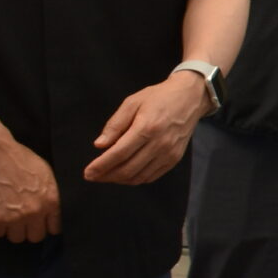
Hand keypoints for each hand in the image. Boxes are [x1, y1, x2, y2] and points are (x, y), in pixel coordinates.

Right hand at [0, 130, 60, 242]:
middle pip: (36, 237)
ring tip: (10, 217)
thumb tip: (54, 211)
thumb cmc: (21, 160)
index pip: (55, 228)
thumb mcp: (46, 174)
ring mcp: (14, 217)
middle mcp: (34, 212)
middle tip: (25, 220)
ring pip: (17, 239)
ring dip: (14, 230)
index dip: (48, 226)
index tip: (42, 223)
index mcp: (51, 201)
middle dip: (31, 229)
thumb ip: (51, 195)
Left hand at [85, 70, 208, 185]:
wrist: (190, 98)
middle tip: (93, 176)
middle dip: (106, 176)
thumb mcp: (132, 102)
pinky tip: (125, 174)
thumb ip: (115, 124)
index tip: (88, 172)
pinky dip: (135, 179)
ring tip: (107, 175)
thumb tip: (99, 145)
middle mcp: (159, 144)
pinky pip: (151, 177)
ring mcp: (169, 153)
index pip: (119, 154)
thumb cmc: (158, 97)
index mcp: (146, 127)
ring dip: (119, 180)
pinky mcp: (174, 159)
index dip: (101, 166)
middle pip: (127, 169)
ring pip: (138, 177)